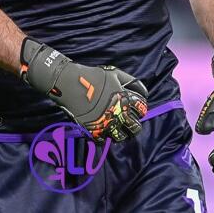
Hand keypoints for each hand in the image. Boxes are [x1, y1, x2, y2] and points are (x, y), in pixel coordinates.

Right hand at [20, 38, 148, 142]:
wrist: (70, 84)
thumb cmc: (93, 76)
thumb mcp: (114, 73)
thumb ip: (131, 82)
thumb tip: (143, 92)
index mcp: (125, 99)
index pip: (142, 109)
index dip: (141, 109)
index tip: (138, 109)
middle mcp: (117, 114)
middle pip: (135, 128)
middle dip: (135, 125)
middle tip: (130, 122)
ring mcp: (105, 124)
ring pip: (121, 137)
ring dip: (121, 133)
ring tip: (118, 127)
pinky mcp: (93, 131)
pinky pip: (104, 140)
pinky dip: (105, 137)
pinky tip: (104, 129)